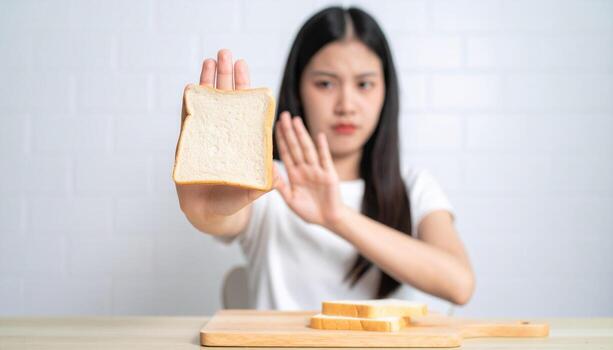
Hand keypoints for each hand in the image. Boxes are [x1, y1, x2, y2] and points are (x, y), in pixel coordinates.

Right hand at [176, 49, 281, 215]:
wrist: (206, 212)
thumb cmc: (230, 202)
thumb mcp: (248, 194)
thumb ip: (260, 186)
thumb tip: (275, 178)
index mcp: (242, 139)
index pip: (245, 109)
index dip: (244, 89)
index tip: (244, 67)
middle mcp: (225, 133)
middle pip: (226, 99)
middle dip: (226, 76)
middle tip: (226, 53)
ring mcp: (206, 135)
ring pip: (208, 104)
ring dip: (208, 82)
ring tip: (210, 59)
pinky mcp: (189, 143)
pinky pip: (188, 119)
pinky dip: (190, 103)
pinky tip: (191, 85)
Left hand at [274, 111, 347, 228]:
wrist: (328, 219)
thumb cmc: (309, 211)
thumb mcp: (290, 199)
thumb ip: (280, 186)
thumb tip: (269, 172)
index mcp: (295, 174)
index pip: (286, 153)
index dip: (280, 140)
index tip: (274, 126)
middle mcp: (305, 169)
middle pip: (295, 146)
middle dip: (289, 131)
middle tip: (284, 115)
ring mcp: (317, 170)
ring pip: (308, 149)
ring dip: (302, 134)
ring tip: (296, 120)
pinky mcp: (329, 174)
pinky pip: (325, 159)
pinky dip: (322, 147)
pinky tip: (319, 136)